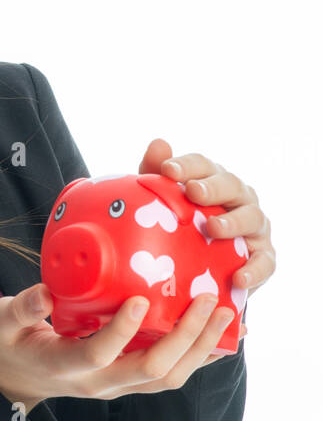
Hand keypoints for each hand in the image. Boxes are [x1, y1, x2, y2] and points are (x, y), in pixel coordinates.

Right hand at [0, 283, 236, 411]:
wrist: (17, 378)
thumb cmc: (10, 342)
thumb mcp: (3, 322)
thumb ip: (23, 308)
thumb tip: (45, 291)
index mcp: (65, 366)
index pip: (99, 355)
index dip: (121, 331)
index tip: (140, 299)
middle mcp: (98, 384)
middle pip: (151, 371)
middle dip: (185, 337)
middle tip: (207, 299)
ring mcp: (117, 387)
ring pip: (169, 379)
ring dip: (201, 348)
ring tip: (226, 314)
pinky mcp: (130, 381)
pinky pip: (172, 375)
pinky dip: (199, 355)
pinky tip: (222, 332)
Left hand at [140, 138, 274, 358]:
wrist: (201, 271)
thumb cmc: (182, 228)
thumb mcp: (163, 203)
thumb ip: (155, 174)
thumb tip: (158, 144)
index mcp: (213, 181)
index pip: (203, 165)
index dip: (187, 166)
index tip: (167, 170)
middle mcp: (238, 198)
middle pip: (231, 185)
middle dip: (212, 187)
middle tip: (193, 192)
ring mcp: (254, 227)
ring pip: (252, 218)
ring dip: (233, 222)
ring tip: (213, 229)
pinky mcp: (264, 256)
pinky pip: (264, 262)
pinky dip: (254, 269)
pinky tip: (238, 277)